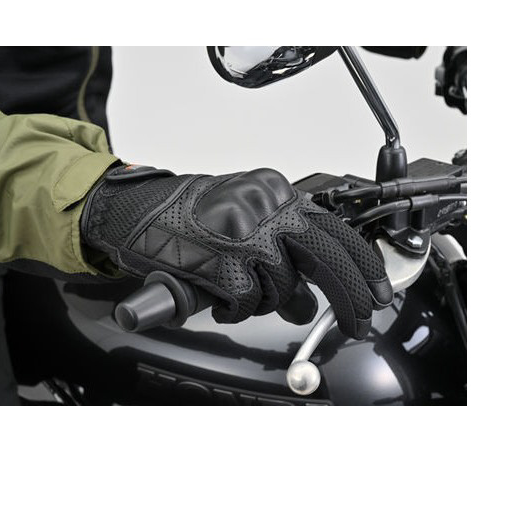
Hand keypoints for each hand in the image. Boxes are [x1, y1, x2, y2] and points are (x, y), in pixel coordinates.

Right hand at [82, 166, 392, 338]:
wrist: (139, 211)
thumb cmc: (192, 217)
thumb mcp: (247, 221)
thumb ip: (284, 252)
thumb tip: (311, 299)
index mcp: (277, 193)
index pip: (335, 230)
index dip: (363, 267)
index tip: (377, 292)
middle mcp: (265, 210)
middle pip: (326, 260)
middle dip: (349, 297)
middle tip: (358, 322)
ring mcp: (245, 237)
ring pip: (282, 290)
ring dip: (266, 301)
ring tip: (238, 288)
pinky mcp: (222, 265)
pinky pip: (248, 305)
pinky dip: (236, 309)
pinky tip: (219, 296)